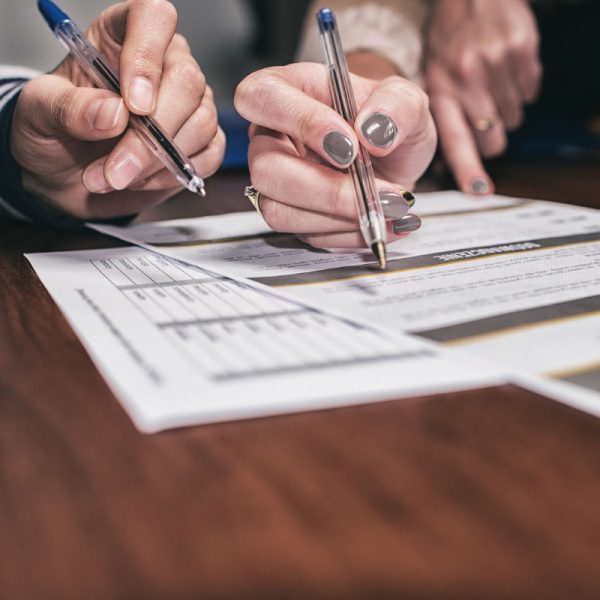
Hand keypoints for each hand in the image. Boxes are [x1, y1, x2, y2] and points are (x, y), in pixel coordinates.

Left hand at [11, 0, 224, 220]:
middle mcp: (163, 64)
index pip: (153, 17)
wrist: (64, 177)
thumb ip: (68, 107)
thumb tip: (112, 112)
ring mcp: (187, 105)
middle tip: (115, 168)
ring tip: (114, 176)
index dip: (147, 56)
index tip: (133, 104)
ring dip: (158, 160)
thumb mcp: (39, 113)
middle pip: (187, 80)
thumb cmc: (53, 133)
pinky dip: (174, 174)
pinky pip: (209, 155)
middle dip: (153, 133)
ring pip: (202, 122)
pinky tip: (141, 180)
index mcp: (120, 36)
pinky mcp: (200, 142)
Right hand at [234, 63, 435, 248]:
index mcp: (286, 91)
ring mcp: (278, 183)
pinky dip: (352, 234)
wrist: (398, 159)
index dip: (300, 122)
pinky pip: (309, 235)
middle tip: (377, 191)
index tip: (349, 146)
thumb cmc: (389, 121)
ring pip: (281, 212)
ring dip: (340, 217)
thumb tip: (374, 132)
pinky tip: (385, 221)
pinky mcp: (295, 217)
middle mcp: (271, 139)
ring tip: (390, 208)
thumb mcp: (408, 100)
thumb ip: (397, 104)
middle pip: (266, 170)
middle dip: (326, 189)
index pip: (261, 97)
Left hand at [426, 0, 541, 193]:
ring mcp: (498, 63)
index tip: (479, 190)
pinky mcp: (523, 49)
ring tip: (490, 85)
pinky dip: (521, 87)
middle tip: (481, 116)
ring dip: (505, 110)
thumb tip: (439, 170)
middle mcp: (468, 79)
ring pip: (514, 118)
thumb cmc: (448, 43)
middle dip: (490, 137)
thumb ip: (439, 120)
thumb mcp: (430, 79)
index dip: (469, 168)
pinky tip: (504, 70)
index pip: (456, 139)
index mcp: (441, 91)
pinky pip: (531, 92)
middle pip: (494, 139)